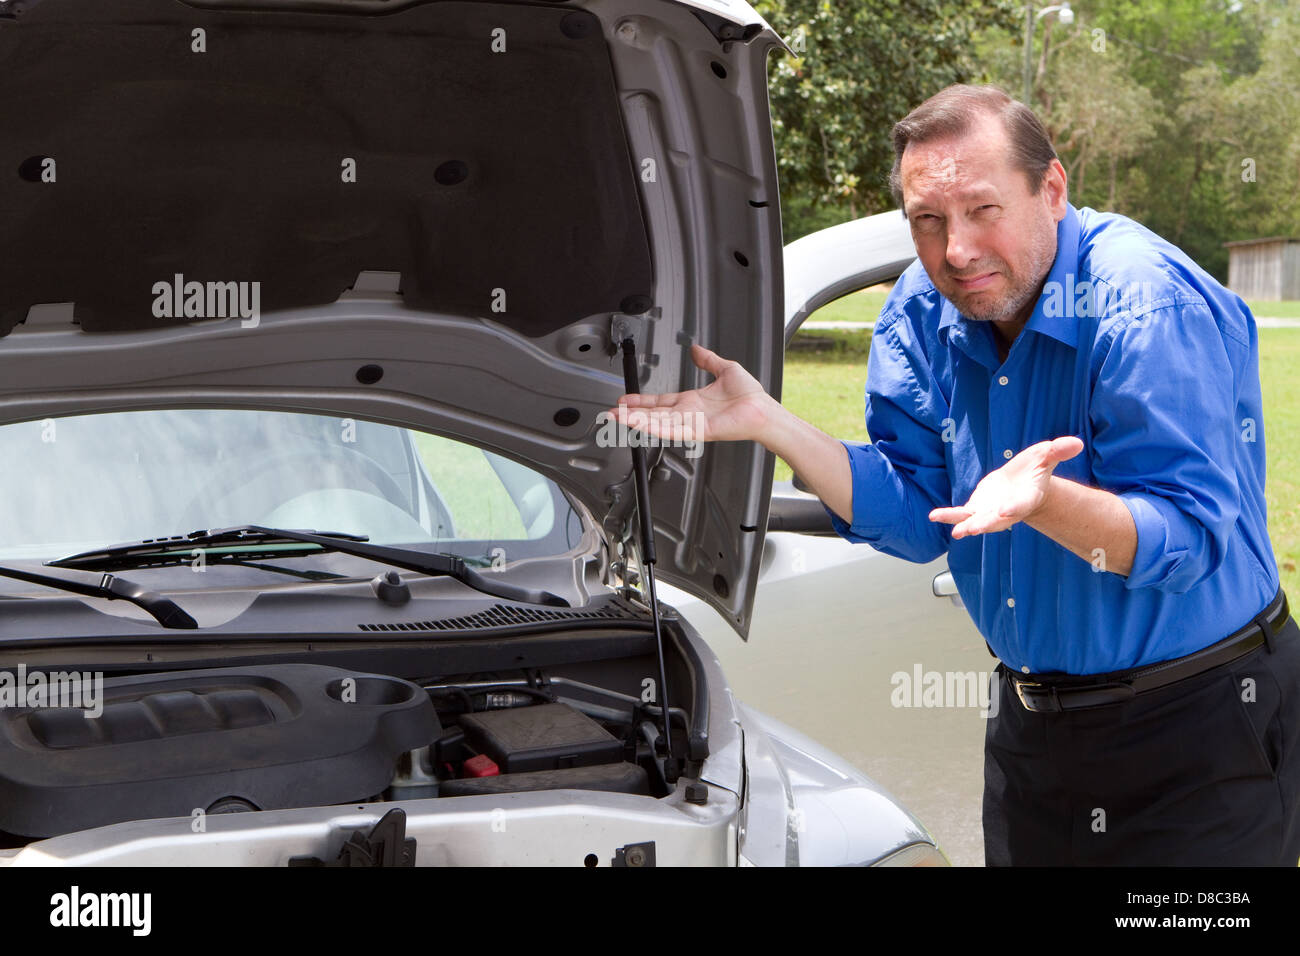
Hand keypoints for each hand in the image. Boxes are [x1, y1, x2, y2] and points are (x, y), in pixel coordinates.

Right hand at [606, 344, 774, 443]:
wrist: (763, 410)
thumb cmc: (750, 396)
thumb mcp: (725, 369)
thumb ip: (708, 360)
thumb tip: (697, 349)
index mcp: (691, 402)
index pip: (659, 402)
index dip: (641, 401)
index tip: (625, 399)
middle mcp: (688, 414)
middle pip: (652, 414)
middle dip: (630, 413)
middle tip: (611, 412)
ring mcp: (690, 424)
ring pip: (656, 423)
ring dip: (635, 420)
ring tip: (617, 417)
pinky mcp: (696, 431)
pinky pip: (670, 429)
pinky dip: (652, 427)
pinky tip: (638, 423)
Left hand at [928, 437, 1083, 538]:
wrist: (1021, 484)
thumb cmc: (1034, 472)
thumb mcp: (1046, 457)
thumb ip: (1058, 451)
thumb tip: (1076, 442)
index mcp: (1025, 499)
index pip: (1021, 505)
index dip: (1013, 508)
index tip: (1005, 510)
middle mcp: (1007, 511)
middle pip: (996, 520)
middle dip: (985, 524)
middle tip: (973, 529)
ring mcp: (989, 512)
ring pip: (977, 521)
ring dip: (966, 526)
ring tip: (957, 533)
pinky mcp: (975, 509)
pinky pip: (960, 514)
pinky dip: (948, 516)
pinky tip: (934, 516)